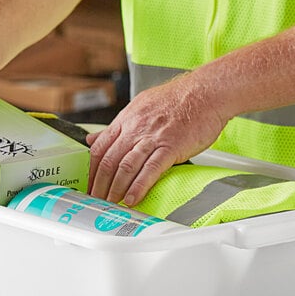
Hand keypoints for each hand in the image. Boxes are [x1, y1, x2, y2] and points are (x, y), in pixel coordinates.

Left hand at [86, 71, 226, 205]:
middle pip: (109, 160)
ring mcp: (152, 138)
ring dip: (115, 189)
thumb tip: (94, 138)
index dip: (91, 170)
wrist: (206, 92)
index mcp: (127, 119)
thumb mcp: (140, 106)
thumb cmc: (179, 99)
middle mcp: (136, 128)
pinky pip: (150, 169)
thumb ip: (117, 126)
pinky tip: (132, 199)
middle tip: (96, 199)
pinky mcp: (171, 147)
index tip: (88, 184)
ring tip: (111, 203)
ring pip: (126, 166)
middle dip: (99, 184)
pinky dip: (139, 187)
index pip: (99, 148)